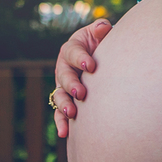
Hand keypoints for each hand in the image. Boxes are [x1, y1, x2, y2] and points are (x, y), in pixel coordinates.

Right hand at [52, 18, 112, 137]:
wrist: (102, 58)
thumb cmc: (102, 43)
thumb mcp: (101, 33)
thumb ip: (101, 30)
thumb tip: (103, 27)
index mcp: (72, 48)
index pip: (73, 52)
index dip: (80, 58)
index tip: (91, 66)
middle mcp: (64, 67)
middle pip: (63, 75)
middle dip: (71, 84)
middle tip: (81, 93)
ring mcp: (63, 85)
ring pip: (59, 95)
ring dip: (64, 105)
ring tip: (72, 113)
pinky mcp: (66, 100)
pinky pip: (60, 113)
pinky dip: (61, 123)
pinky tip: (65, 133)